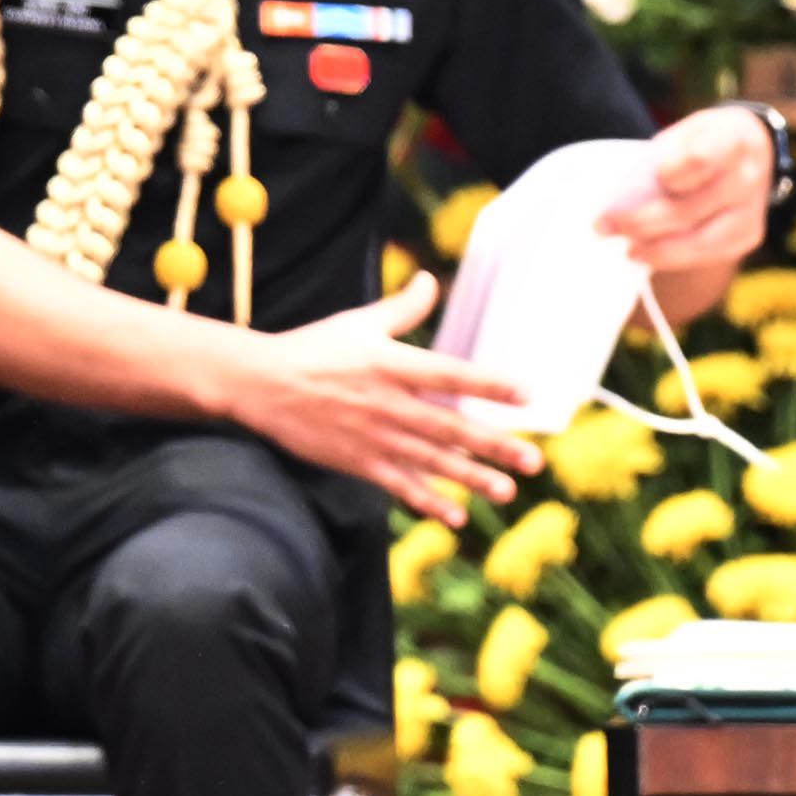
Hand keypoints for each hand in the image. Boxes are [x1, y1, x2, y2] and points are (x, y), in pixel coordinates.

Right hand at [223, 275, 539, 522]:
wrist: (261, 383)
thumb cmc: (312, 348)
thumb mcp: (359, 323)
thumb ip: (402, 308)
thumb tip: (431, 280)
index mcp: (393, 364)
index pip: (452, 375)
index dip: (490, 384)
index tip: (526, 393)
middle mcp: (390, 403)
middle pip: (451, 428)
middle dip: (495, 445)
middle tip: (534, 461)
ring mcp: (375, 437)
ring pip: (433, 461)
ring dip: (472, 478)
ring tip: (507, 490)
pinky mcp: (358, 461)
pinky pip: (400, 485)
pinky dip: (427, 501)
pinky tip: (455, 516)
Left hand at [601, 103, 778, 282]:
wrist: (752, 149)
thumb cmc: (703, 140)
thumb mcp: (682, 134)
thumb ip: (658, 162)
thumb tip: (622, 205)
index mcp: (731, 137)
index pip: (698, 159)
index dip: (666, 175)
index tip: (636, 186)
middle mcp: (747, 175)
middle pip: (686, 210)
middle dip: (638, 222)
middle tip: (604, 225)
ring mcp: (751, 209)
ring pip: (696, 242)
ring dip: (654, 249)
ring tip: (627, 248)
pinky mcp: (749, 235)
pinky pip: (706, 255)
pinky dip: (673, 257)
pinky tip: (649, 253)